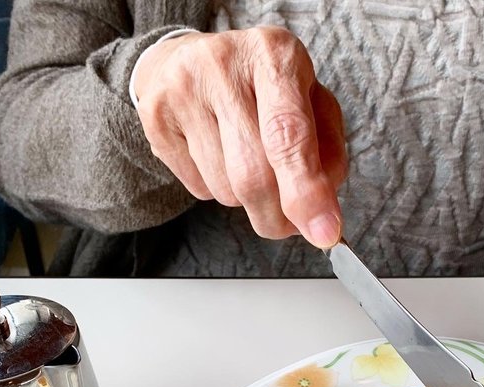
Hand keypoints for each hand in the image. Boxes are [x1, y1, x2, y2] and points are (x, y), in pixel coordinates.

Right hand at [134, 27, 346, 247]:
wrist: (187, 60)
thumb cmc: (261, 88)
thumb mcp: (309, 102)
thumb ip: (327, 152)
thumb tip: (323, 212)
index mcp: (274, 56)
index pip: (289, 135)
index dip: (306, 191)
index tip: (324, 233)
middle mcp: (224, 66)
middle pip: (253, 175)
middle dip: (278, 216)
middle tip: (290, 227)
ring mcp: (183, 91)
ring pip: (226, 191)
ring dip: (247, 201)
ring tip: (247, 165)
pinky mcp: (156, 119)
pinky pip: (199, 190)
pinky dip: (218, 191)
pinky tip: (218, 159)